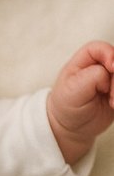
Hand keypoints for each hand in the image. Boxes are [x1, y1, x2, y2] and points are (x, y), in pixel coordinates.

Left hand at [47, 41, 113, 163]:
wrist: (71, 127)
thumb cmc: (66, 105)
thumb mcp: (73, 90)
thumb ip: (92, 76)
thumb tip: (109, 70)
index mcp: (85, 60)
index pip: (102, 48)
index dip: (110, 55)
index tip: (112, 68)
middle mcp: (101, 67)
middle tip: (111, 94)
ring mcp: (112, 79)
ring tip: (112, 102)